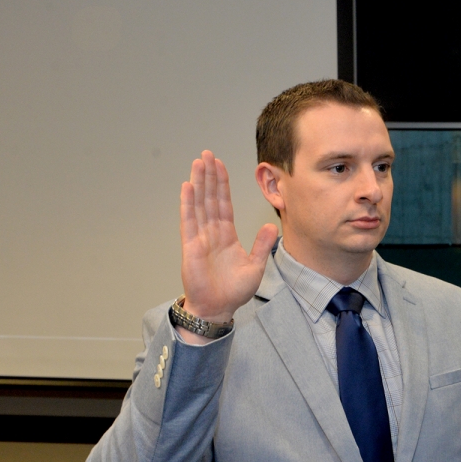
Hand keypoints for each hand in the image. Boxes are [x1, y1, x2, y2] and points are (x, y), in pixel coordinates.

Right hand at [179, 151, 277, 325]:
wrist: (219, 308)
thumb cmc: (234, 290)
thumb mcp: (256, 265)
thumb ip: (263, 245)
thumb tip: (272, 226)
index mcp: (226, 235)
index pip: (224, 203)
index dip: (222, 184)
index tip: (220, 165)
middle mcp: (212, 232)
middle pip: (210, 198)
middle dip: (209, 175)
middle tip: (207, 154)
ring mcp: (200, 237)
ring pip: (199, 204)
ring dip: (198, 183)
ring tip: (198, 162)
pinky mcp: (191, 246)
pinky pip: (189, 221)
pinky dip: (188, 204)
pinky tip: (188, 186)